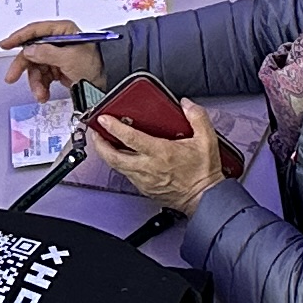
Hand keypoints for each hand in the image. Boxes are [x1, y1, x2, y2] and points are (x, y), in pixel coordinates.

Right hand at [3, 27, 102, 100]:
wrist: (103, 87)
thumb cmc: (93, 66)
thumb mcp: (70, 58)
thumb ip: (47, 53)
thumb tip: (29, 50)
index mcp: (64, 30)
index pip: (36, 30)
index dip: (18, 36)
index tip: (5, 44)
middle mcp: (58, 40)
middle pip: (32, 50)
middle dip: (23, 66)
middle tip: (11, 77)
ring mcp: (57, 55)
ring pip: (35, 67)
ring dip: (35, 82)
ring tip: (40, 94)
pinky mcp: (57, 68)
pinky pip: (41, 76)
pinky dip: (41, 86)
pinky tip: (44, 95)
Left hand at [90, 103, 230, 209]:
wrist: (203, 198)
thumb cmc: (203, 173)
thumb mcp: (207, 139)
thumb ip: (197, 116)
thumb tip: (186, 104)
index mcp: (161, 153)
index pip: (131, 138)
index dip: (114, 127)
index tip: (105, 118)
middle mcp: (148, 167)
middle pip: (114, 156)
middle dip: (100, 143)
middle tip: (95, 132)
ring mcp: (144, 180)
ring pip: (117, 167)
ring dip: (107, 154)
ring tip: (103, 142)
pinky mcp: (144, 188)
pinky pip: (126, 175)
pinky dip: (119, 164)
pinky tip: (120, 157)